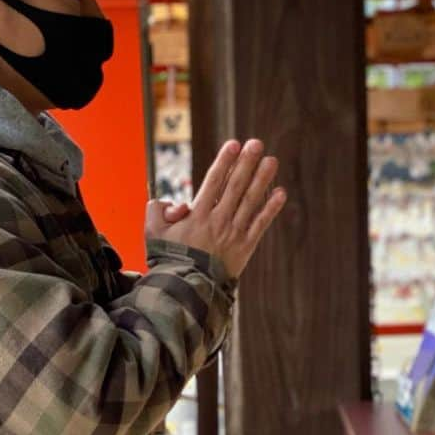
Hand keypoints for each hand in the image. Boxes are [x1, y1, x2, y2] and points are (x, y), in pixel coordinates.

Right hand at [146, 139, 285, 279]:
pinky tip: (281, 193)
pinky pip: (260, 224)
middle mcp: (218, 220)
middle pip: (235, 186)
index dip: (224, 161)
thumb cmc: (169, 260)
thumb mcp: (153, 233)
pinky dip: (271, 209)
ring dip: (262, 179)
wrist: (188, 290)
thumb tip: (176, 202)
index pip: (213, 181)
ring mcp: (234, 233)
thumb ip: (158, 211)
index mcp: (197, 215)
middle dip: (246, 163)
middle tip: (256, 144)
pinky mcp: (245, 247)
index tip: (234, 144)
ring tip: (272, 160)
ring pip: (251, 201)